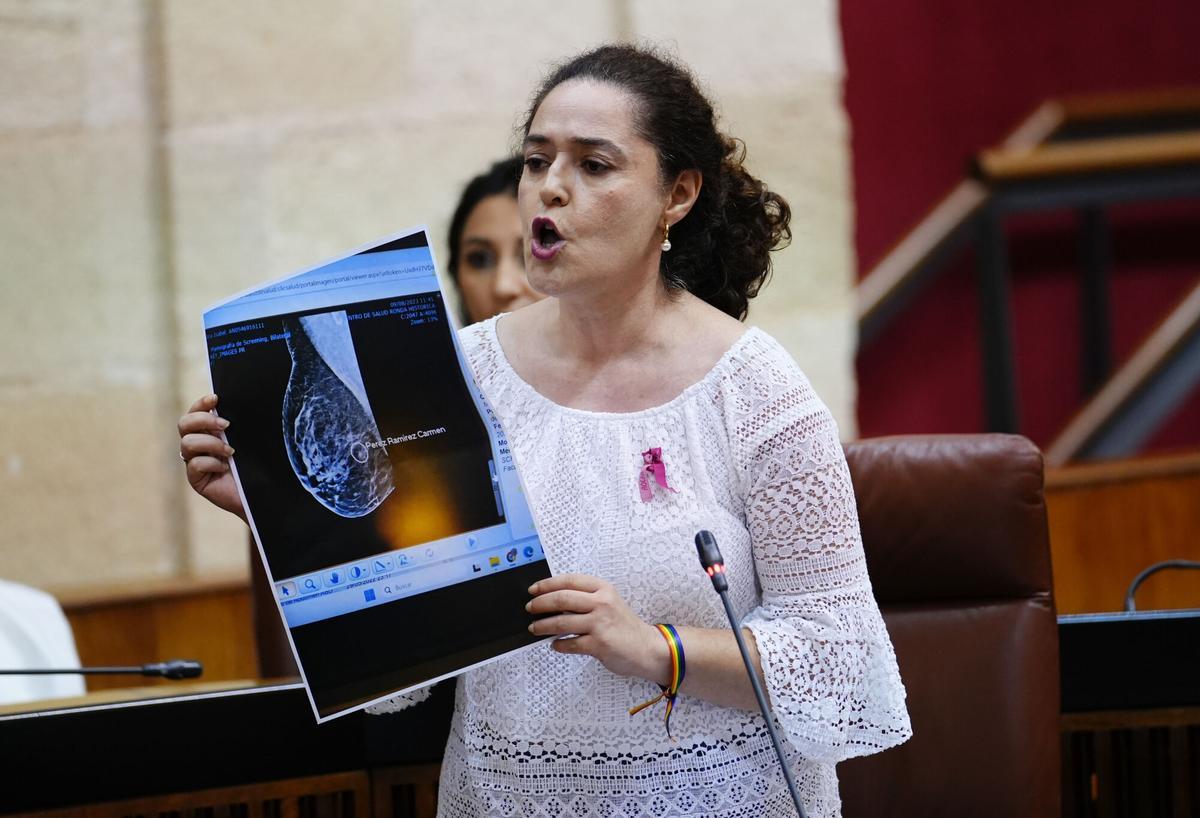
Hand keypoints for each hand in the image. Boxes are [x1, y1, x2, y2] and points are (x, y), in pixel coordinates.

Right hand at [177, 394, 245, 520]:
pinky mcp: (196, 479)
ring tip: (231, 452)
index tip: (216, 399)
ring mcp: (195, 462)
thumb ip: (239, 424)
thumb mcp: (248, 439)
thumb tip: (241, 402)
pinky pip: (194, 465)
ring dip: (211, 444)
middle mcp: (199, 444)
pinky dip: (211, 463)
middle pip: (184, 424)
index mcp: (209, 431)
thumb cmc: (257, 463)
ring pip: (187, 443)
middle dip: (204, 421)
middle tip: (226, 426)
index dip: (201, 404)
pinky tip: (225, 468)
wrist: (262, 492)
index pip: (195, 412)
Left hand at [527, 574, 669, 684]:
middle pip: (562, 599)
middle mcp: (602, 603)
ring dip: (543, 626)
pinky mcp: (599, 644)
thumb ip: (586, 599)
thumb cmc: (623, 625)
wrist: (646, 648)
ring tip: (534, 628)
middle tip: (530, 608)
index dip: (547, 584)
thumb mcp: (608, 602)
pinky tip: (555, 645)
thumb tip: (553, 601)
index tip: (533, 589)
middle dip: (540, 603)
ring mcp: (600, 624)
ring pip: (562, 622)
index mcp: (603, 589)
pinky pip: (570, 643)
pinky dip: (559, 645)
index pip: (569, 581)